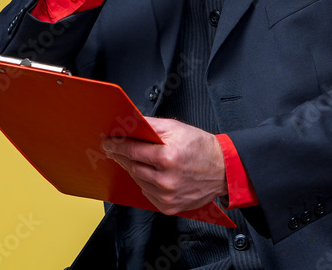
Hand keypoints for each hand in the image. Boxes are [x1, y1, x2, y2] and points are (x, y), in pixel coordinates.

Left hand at [102, 117, 225, 214]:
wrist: (223, 170)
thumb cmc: (201, 148)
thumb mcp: (176, 128)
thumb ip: (150, 125)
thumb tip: (128, 123)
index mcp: (168, 157)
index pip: (131, 150)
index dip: (116, 145)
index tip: (108, 142)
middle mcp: (167, 179)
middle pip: (132, 166)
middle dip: (122, 156)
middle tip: (115, 148)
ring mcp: (167, 196)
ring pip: (137, 180)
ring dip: (133, 169)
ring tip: (137, 159)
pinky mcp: (169, 207)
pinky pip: (147, 193)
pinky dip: (145, 182)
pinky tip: (151, 174)